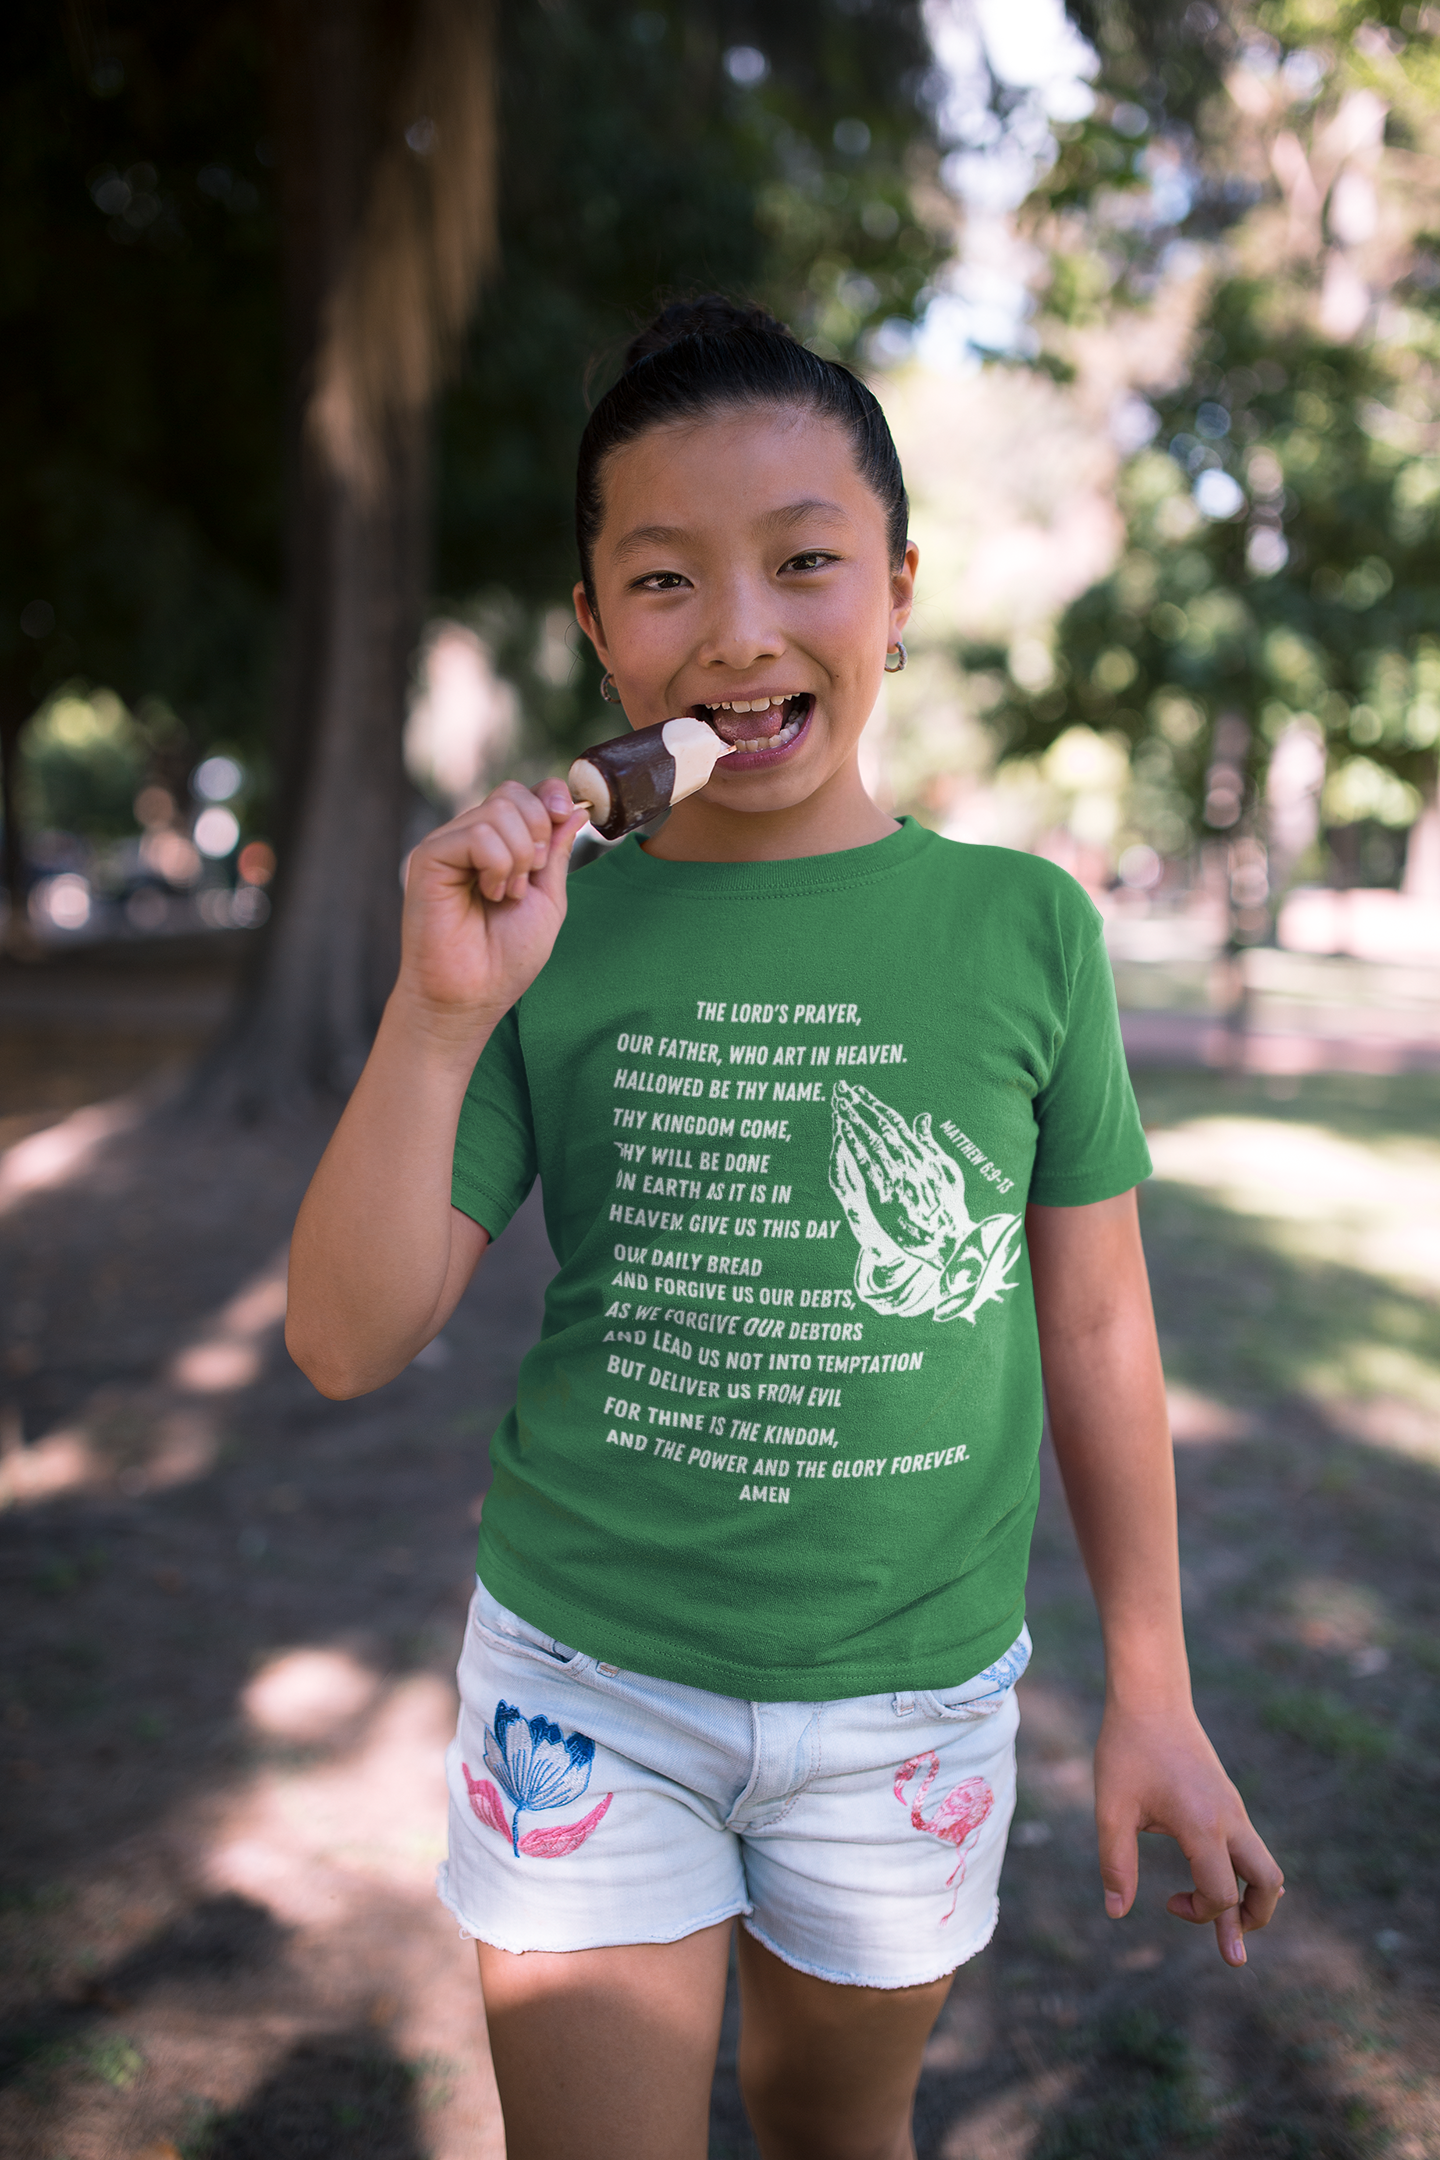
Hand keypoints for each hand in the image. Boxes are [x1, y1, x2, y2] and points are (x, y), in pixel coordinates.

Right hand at [397, 779, 587, 1039]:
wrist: (471, 997)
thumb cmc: (505, 959)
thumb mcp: (548, 900)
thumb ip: (556, 852)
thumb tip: (573, 808)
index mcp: (495, 846)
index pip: (522, 793)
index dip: (549, 797)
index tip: (567, 816)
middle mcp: (467, 840)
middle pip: (511, 794)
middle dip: (538, 834)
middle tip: (527, 882)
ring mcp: (446, 846)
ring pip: (499, 811)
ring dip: (519, 858)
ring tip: (504, 896)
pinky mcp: (429, 857)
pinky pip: (478, 834)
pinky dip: (496, 864)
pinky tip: (488, 894)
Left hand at [1093, 1703, 1283, 1966]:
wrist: (1150, 1696)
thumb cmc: (1127, 1749)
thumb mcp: (1112, 1808)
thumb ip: (1115, 1864)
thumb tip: (1116, 1913)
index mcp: (1203, 1826)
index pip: (1220, 1894)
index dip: (1200, 1914)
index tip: (1166, 1903)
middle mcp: (1230, 1819)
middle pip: (1269, 1884)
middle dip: (1253, 1919)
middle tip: (1232, 1948)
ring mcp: (1234, 1807)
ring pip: (1266, 1865)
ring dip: (1252, 1896)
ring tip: (1231, 1920)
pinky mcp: (1228, 1798)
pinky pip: (1250, 1844)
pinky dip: (1242, 1871)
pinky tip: (1224, 1877)